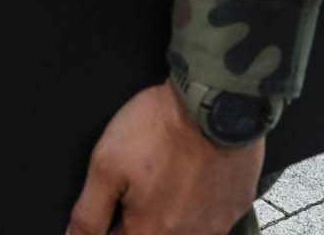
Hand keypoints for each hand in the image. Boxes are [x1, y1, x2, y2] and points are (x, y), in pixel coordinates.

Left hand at [66, 83, 260, 234]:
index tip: (123, 199)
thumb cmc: (160, 126)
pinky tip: (197, 176)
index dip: (114, 223)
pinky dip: (202, 203)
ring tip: (172, 175)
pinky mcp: (235, 208)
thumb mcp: (106, 164)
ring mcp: (213, 225)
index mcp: (148, 231)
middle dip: (145, 215)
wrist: (214, 101)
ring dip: (173, 211)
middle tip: (149, 179)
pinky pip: (214, 218)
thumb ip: (89, 212)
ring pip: (185, 231)